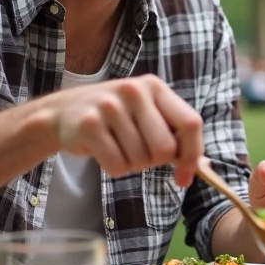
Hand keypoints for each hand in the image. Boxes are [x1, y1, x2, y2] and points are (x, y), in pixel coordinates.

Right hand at [49, 75, 203, 185]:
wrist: (62, 113)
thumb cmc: (114, 118)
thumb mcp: (145, 113)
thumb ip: (173, 133)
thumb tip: (203, 167)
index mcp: (154, 87)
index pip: (190, 123)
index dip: (193, 155)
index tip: (184, 177)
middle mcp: (134, 91)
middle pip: (165, 149)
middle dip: (154, 161)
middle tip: (137, 152)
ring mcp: (110, 106)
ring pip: (141, 160)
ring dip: (131, 164)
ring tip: (116, 146)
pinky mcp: (89, 126)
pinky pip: (118, 166)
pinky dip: (114, 168)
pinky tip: (102, 151)